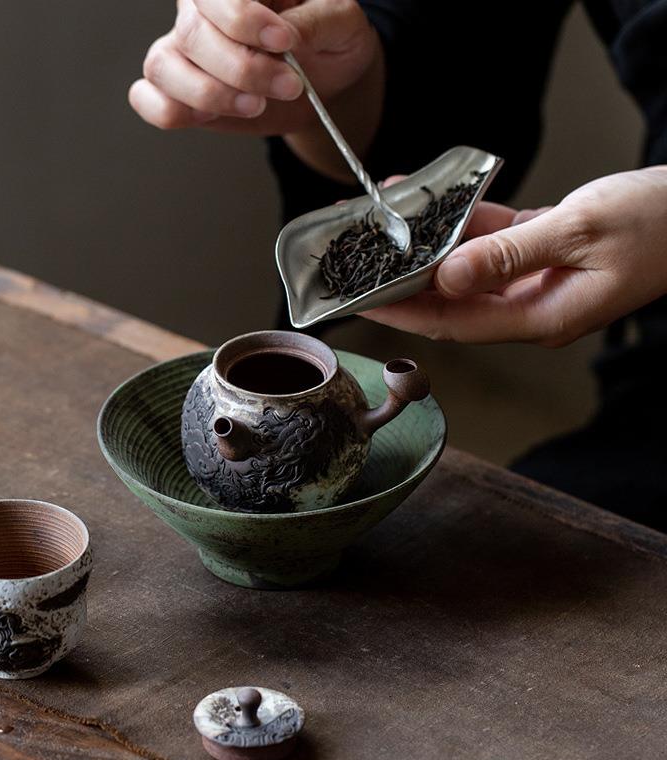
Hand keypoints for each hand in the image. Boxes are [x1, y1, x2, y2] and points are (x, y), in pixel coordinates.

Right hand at [129, 0, 378, 136]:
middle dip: (243, 69)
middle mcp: (200, 13)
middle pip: (192, 34)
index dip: (243, 19)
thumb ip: (315, 20)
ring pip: (164, 66)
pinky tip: (208, 115)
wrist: (326, 79)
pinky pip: (147, 98)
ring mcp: (184, 52)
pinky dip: (168, 111)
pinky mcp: (181, 92)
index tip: (284, 42)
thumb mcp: (340, 21)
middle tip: (288, 84)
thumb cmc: (328, 38)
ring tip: (256, 105)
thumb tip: (287, 35)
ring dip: (211, 94)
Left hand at [362, 167, 666, 346]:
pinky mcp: (541, 252)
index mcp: (538, 317)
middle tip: (356, 259)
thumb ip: (510, 255)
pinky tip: (432, 201)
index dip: (402, 313)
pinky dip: (462, 222)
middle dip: (402, 279)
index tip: (359, 300)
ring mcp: (534, 280)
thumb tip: (447, 277)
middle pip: (449, 299)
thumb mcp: (580, 232)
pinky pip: (490, 241)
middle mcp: (528, 306)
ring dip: (427, 244)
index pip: (451, 324)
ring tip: (384, 220)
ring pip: (465, 267)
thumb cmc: (659, 223)